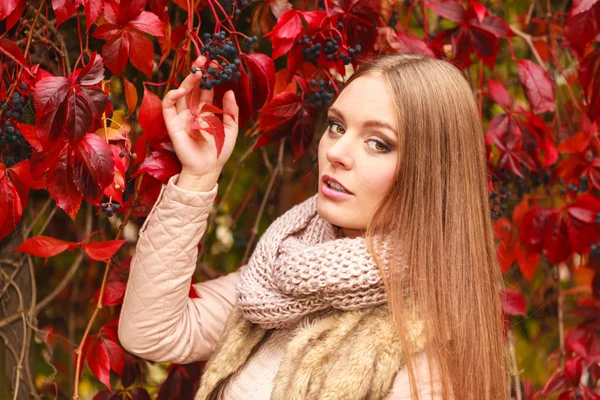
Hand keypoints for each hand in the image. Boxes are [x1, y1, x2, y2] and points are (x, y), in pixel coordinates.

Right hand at [162, 55, 239, 179]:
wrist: (208, 168)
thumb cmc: (220, 151)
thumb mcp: (231, 128)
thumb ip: (231, 110)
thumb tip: (229, 91)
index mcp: (206, 111)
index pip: (206, 90)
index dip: (210, 77)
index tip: (216, 64)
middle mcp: (192, 111)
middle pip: (193, 87)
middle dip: (198, 72)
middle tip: (204, 59)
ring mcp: (181, 116)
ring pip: (181, 93)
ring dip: (188, 80)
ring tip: (198, 70)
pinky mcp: (172, 124)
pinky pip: (168, 106)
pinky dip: (173, 96)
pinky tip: (183, 89)